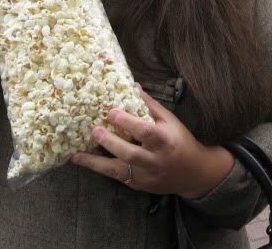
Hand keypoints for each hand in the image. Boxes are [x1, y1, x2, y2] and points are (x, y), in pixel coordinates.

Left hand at [71, 90, 234, 198]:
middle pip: (130, 154)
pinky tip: (86, 162)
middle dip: (110, 143)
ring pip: (119, 171)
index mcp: (164, 141)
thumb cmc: (181, 141)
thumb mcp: (170, 121)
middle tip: (93, 130)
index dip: (127, 122)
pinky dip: (102, 169)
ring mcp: (146, 175)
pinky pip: (118, 177)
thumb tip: (133, 86)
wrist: (194, 173)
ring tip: (76, 155)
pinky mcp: (139, 185)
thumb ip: (150, 106)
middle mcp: (154, 160)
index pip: (144, 131)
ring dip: (95, 163)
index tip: (110, 112)